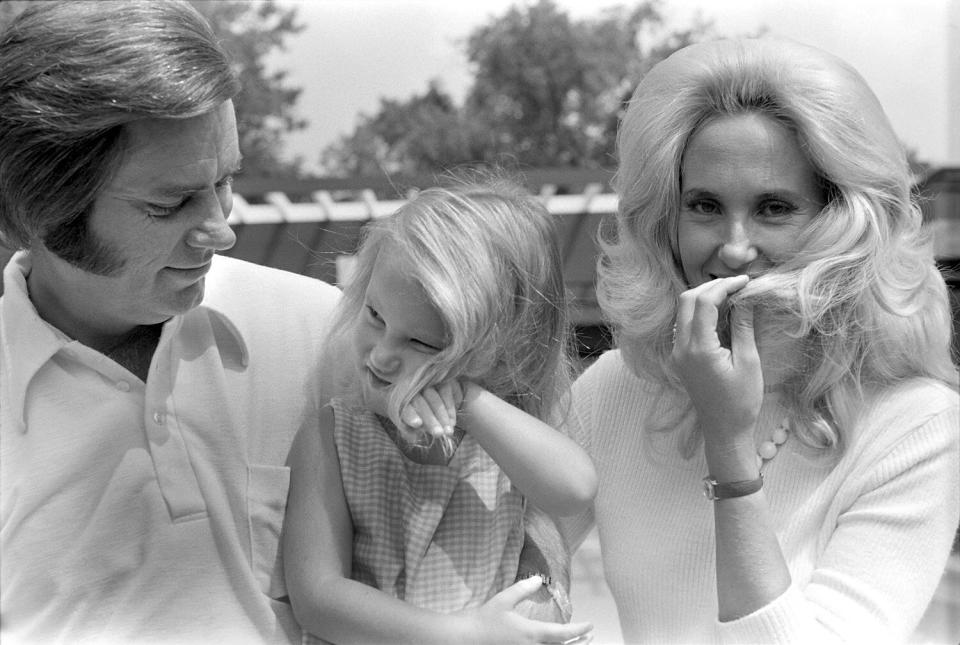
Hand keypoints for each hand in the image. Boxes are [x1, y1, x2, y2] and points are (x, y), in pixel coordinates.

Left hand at [398, 380, 463, 437]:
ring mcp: (426, 383)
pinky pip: (445, 392)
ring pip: (434, 398)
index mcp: (399, 400)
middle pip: (421, 404)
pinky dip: (450, 408)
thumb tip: (413, 438)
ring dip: (443, 416)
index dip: (411, 415)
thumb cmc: (411, 413)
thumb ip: (408, 430)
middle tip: (439, 434)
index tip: (417, 424)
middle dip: (431, 419)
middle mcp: (411, 389)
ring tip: (449, 432)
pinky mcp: (439, 381)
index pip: (405, 407)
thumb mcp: (406, 423)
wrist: (419, 394)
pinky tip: (452, 422)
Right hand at [456, 577, 591, 644]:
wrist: (466, 639)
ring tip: (579, 643)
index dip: (579, 630)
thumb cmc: (485, 619)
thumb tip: (539, 579)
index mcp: (531, 633)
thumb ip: (523, 589)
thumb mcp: (504, 600)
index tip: (589, 625)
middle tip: (590, 636)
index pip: (563, 634)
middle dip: (580, 644)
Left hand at [671, 276, 762, 463]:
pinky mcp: (680, 357)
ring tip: (732, 295)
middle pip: (687, 301)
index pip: (704, 302)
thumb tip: (746, 298)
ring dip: (704, 298)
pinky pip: (685, 325)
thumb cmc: (741, 401)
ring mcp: (677, 353)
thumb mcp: (749, 362)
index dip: (724, 286)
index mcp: (699, 349)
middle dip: (711, 287)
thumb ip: (743, 327)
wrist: (723, 430)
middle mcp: (681, 348)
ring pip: (683, 312)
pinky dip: (700, 313)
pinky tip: (721, 313)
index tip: (745, 281)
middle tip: (737, 285)